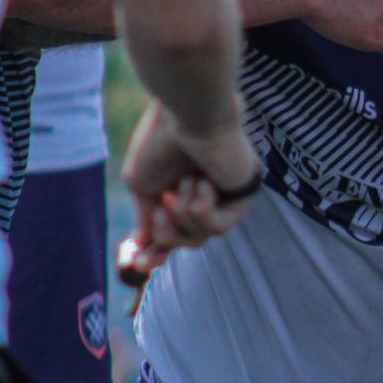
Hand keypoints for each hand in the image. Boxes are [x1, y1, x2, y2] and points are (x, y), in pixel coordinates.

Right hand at [117, 101, 260, 284]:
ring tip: (183, 182)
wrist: (187, 116)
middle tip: (161, 208)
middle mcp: (206, 192)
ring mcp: (226, 196)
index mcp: (181, 185)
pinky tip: (202, 181)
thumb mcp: (141, 184)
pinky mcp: (244, 197)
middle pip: (186, 240)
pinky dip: (200, 208)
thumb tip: (145, 245)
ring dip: (181, 214)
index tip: (138, 266)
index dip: (155, 250)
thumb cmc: (161, 140)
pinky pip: (216, 229)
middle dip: (167, 234)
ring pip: (198, 238)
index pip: (173, 228)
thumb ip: (147, 216)